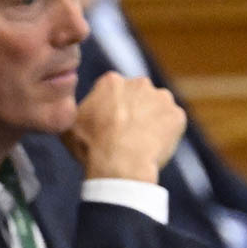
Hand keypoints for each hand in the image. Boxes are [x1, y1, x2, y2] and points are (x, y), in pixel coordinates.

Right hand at [62, 71, 185, 182]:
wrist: (120, 165)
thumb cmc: (91, 147)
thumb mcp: (69, 127)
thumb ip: (77, 113)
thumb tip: (74, 113)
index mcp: (111, 82)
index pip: (113, 92)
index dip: (110, 111)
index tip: (107, 128)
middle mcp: (139, 82)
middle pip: (138, 97)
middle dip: (134, 113)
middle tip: (125, 138)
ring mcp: (161, 98)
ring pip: (157, 109)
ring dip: (152, 122)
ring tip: (140, 146)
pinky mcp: (177, 115)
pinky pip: (172, 126)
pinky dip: (166, 137)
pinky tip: (153, 150)